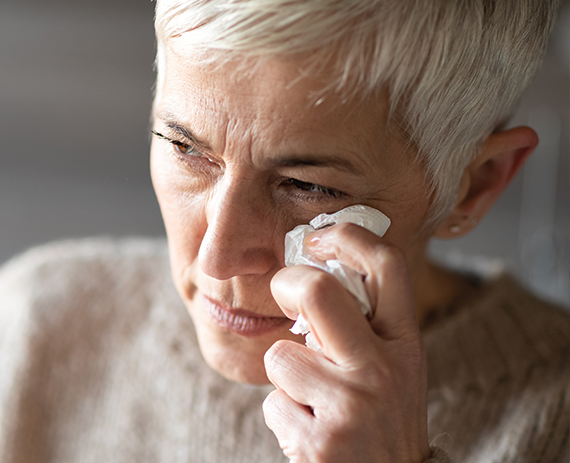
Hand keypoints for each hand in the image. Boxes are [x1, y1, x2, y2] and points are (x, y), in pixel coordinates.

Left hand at [262, 223, 430, 462]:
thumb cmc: (383, 420)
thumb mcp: (395, 368)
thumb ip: (364, 327)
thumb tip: (310, 276)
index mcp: (406, 344)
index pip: (387, 265)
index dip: (347, 237)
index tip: (317, 239)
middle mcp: (382, 368)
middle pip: (318, 292)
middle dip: (288, 284)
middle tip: (284, 293)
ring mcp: (350, 404)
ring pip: (281, 356)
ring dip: (287, 379)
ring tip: (315, 401)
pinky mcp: (320, 440)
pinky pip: (273, 403)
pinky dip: (283, 416)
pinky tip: (312, 431)